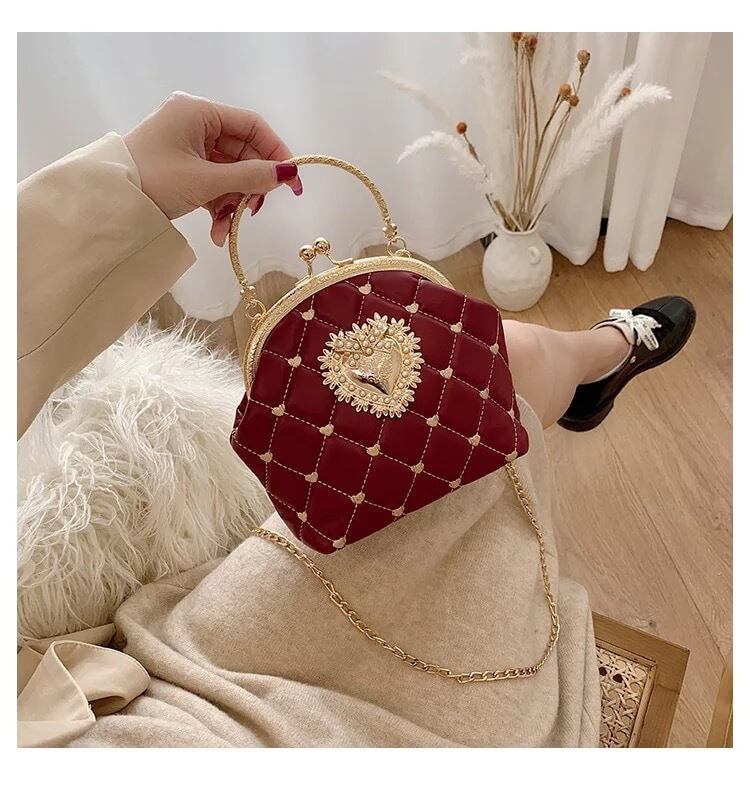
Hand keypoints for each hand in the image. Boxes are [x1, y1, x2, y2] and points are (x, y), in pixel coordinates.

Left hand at [123, 92, 301, 245]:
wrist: (109, 204)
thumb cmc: (153, 181)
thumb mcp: (205, 181)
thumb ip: (250, 177)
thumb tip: (288, 174)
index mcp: (198, 111)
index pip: (251, 125)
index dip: (276, 152)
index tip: (291, 181)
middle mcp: (194, 123)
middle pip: (242, 152)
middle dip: (250, 186)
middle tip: (255, 212)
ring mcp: (187, 146)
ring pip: (228, 173)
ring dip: (233, 203)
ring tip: (227, 229)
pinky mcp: (182, 168)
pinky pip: (212, 184)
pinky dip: (218, 207)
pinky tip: (216, 232)